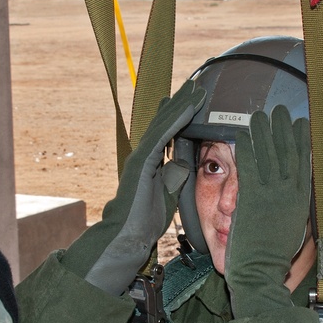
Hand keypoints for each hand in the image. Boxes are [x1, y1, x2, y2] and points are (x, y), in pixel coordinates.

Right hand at [62, 80, 205, 295]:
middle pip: (165, 124)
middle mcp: (144, 155)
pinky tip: (187, 109)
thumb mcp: (167, 194)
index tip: (194, 102)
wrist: (127, 235)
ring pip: (163, 125)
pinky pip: (162, 136)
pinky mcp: (142, 162)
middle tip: (196, 87)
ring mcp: (141, 156)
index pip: (168, 134)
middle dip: (180, 105)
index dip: (180, 117)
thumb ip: (174, 177)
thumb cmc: (144, 220)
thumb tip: (183, 163)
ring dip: (180, 107)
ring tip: (196, 91)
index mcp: (151, 163)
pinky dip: (175, 121)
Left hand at [225, 106, 311, 317]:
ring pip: (269, 155)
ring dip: (264, 132)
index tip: (301, 123)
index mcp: (300, 203)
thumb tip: (293, 196)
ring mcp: (271, 196)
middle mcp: (289, 195)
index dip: (301, 141)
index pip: (304, 164)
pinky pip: (249, 167)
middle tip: (280, 109)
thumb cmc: (271, 257)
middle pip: (288, 153)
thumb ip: (291, 209)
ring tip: (260, 114)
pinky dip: (247, 149)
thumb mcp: (290, 230)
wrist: (259, 274)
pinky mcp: (251, 199)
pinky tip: (243, 134)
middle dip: (283, 129)